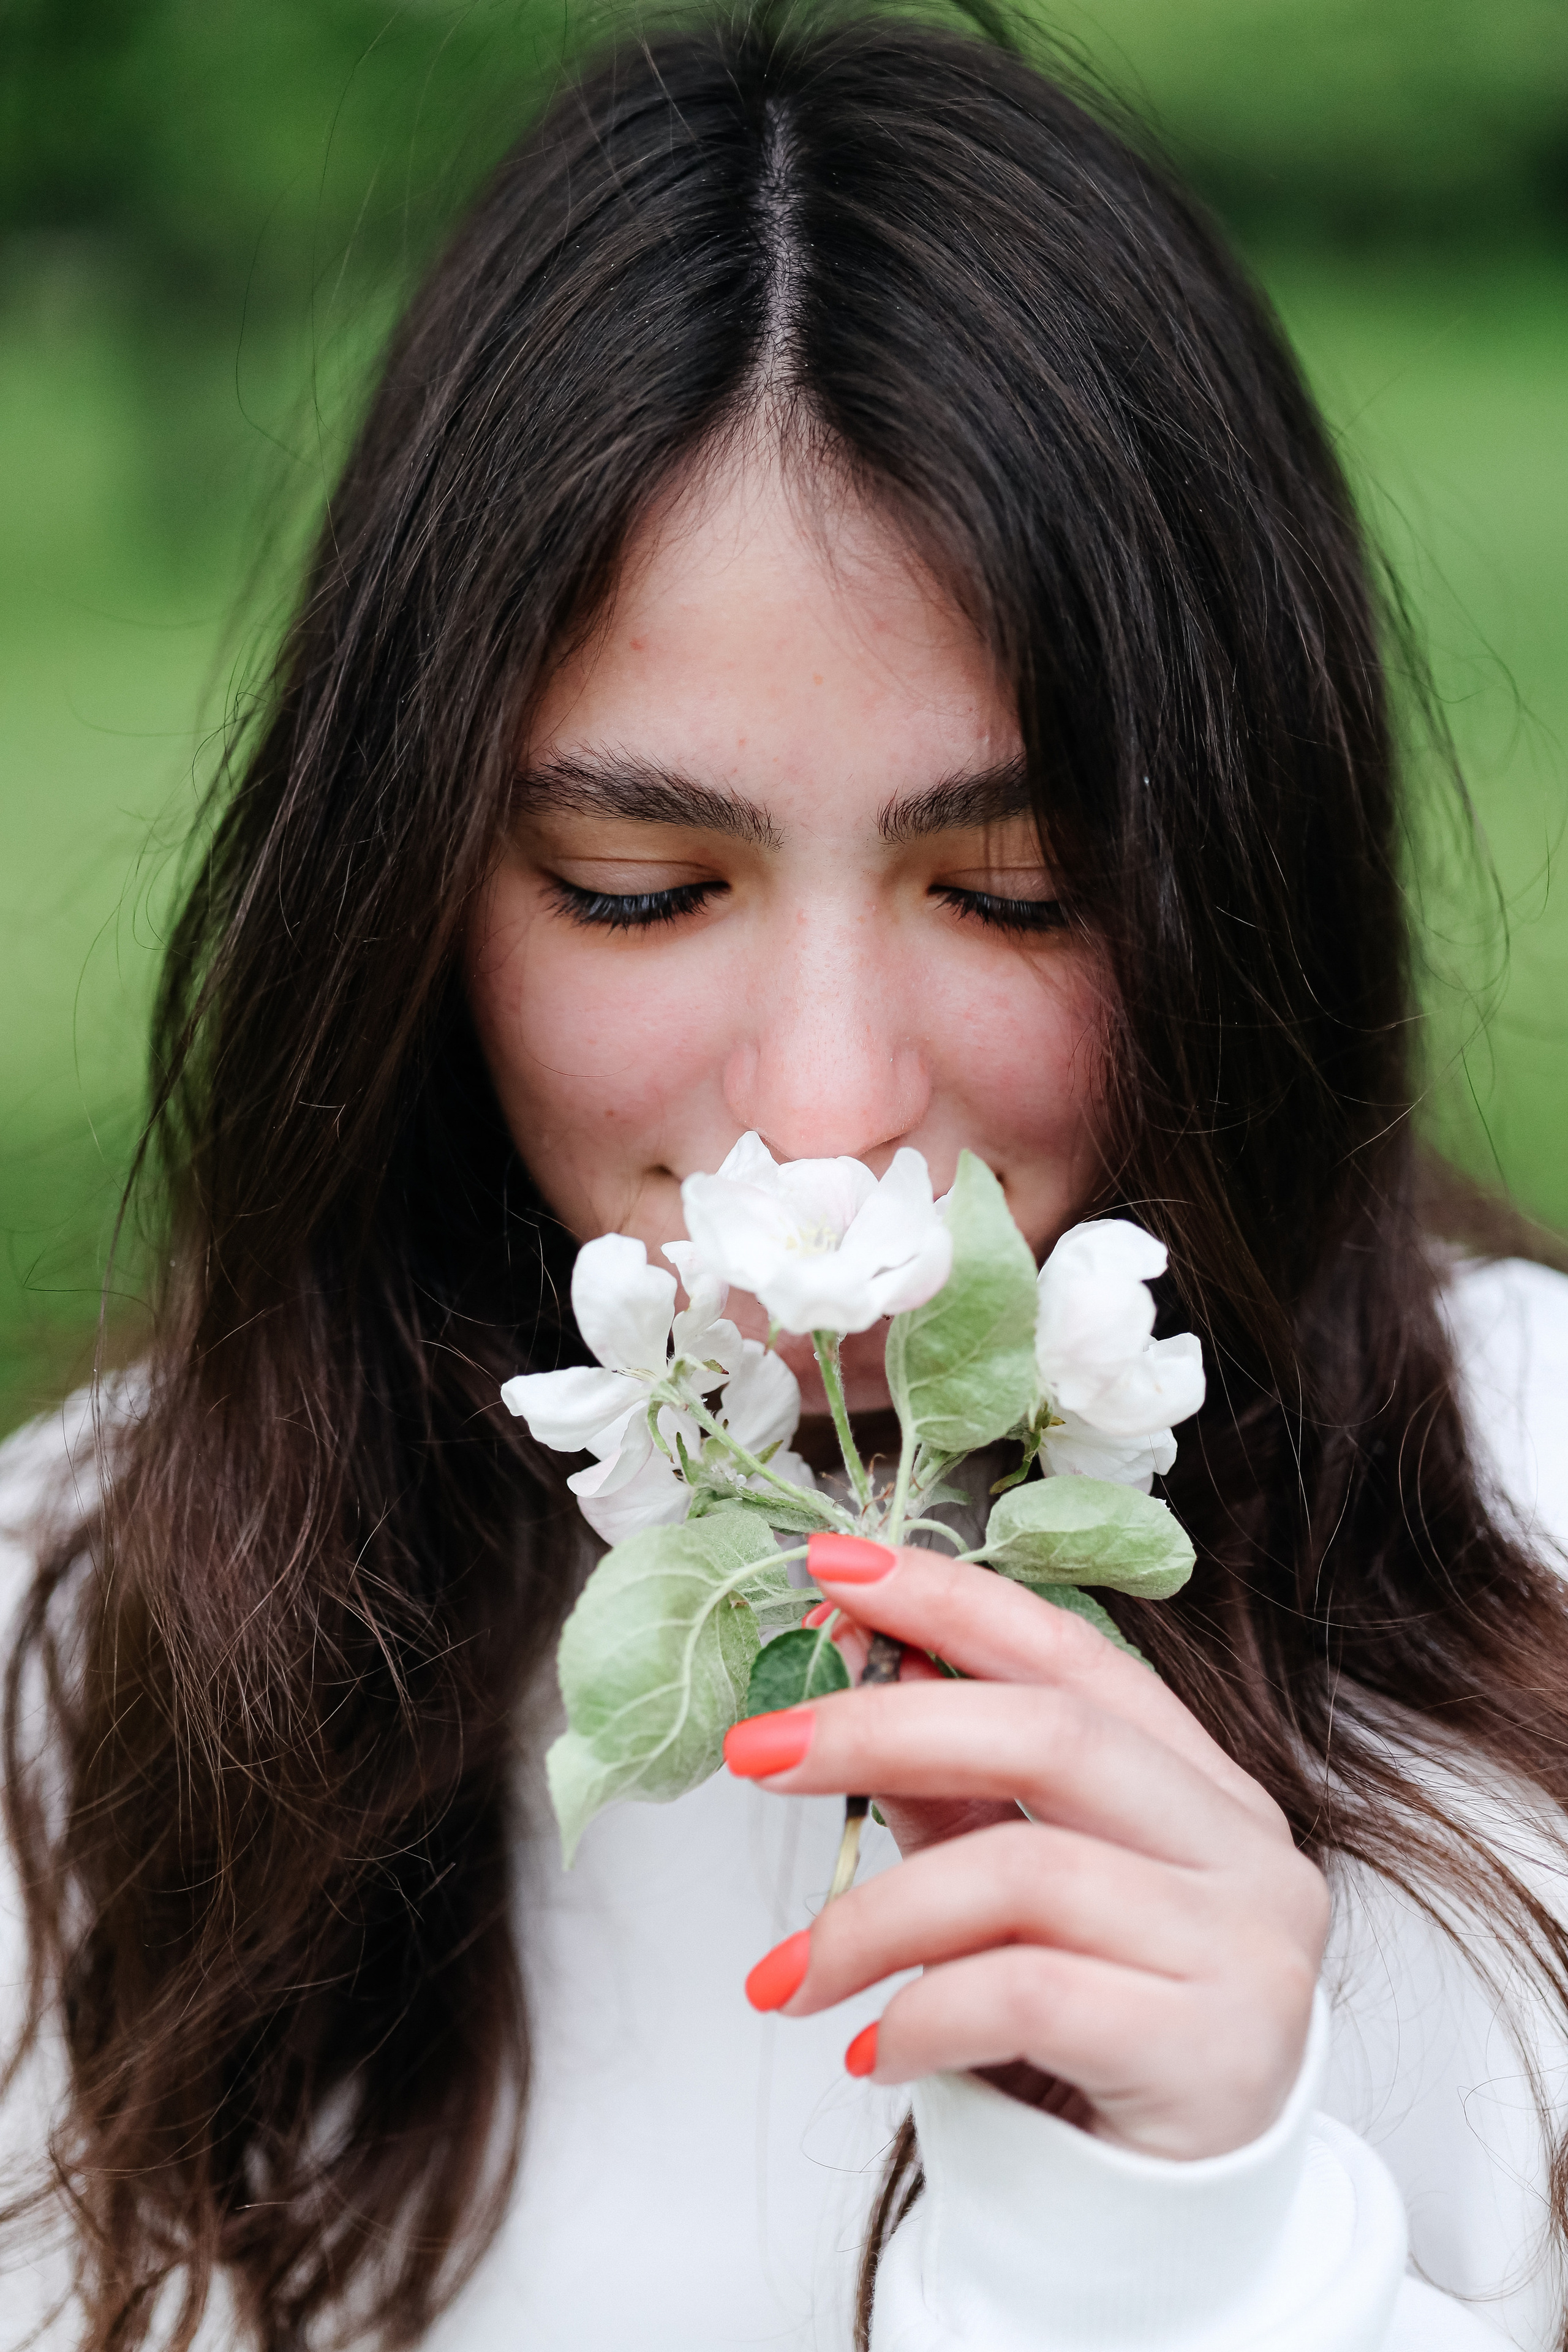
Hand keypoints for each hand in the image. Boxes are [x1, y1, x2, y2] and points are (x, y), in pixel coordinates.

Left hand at [724, 1539, 1328, 2161]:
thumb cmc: (1097, 2028)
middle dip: (882, 1727)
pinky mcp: (1215, 2049)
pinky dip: (921, 2014)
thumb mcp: (1020, 1892)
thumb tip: (864, 1664)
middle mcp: (1244, 1847)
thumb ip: (956, 1787)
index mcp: (1204, 1782)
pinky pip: (1029, 1995)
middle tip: (756, 1749)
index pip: (1072, 1653)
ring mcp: (1245, 1947)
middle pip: (1048, 1736)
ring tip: (788, 1972)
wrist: (1174, 2216)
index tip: (832, 1569)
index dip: (951, 1600)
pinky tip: (867, 2048)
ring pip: (1023, 1871)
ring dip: (872, 1916)